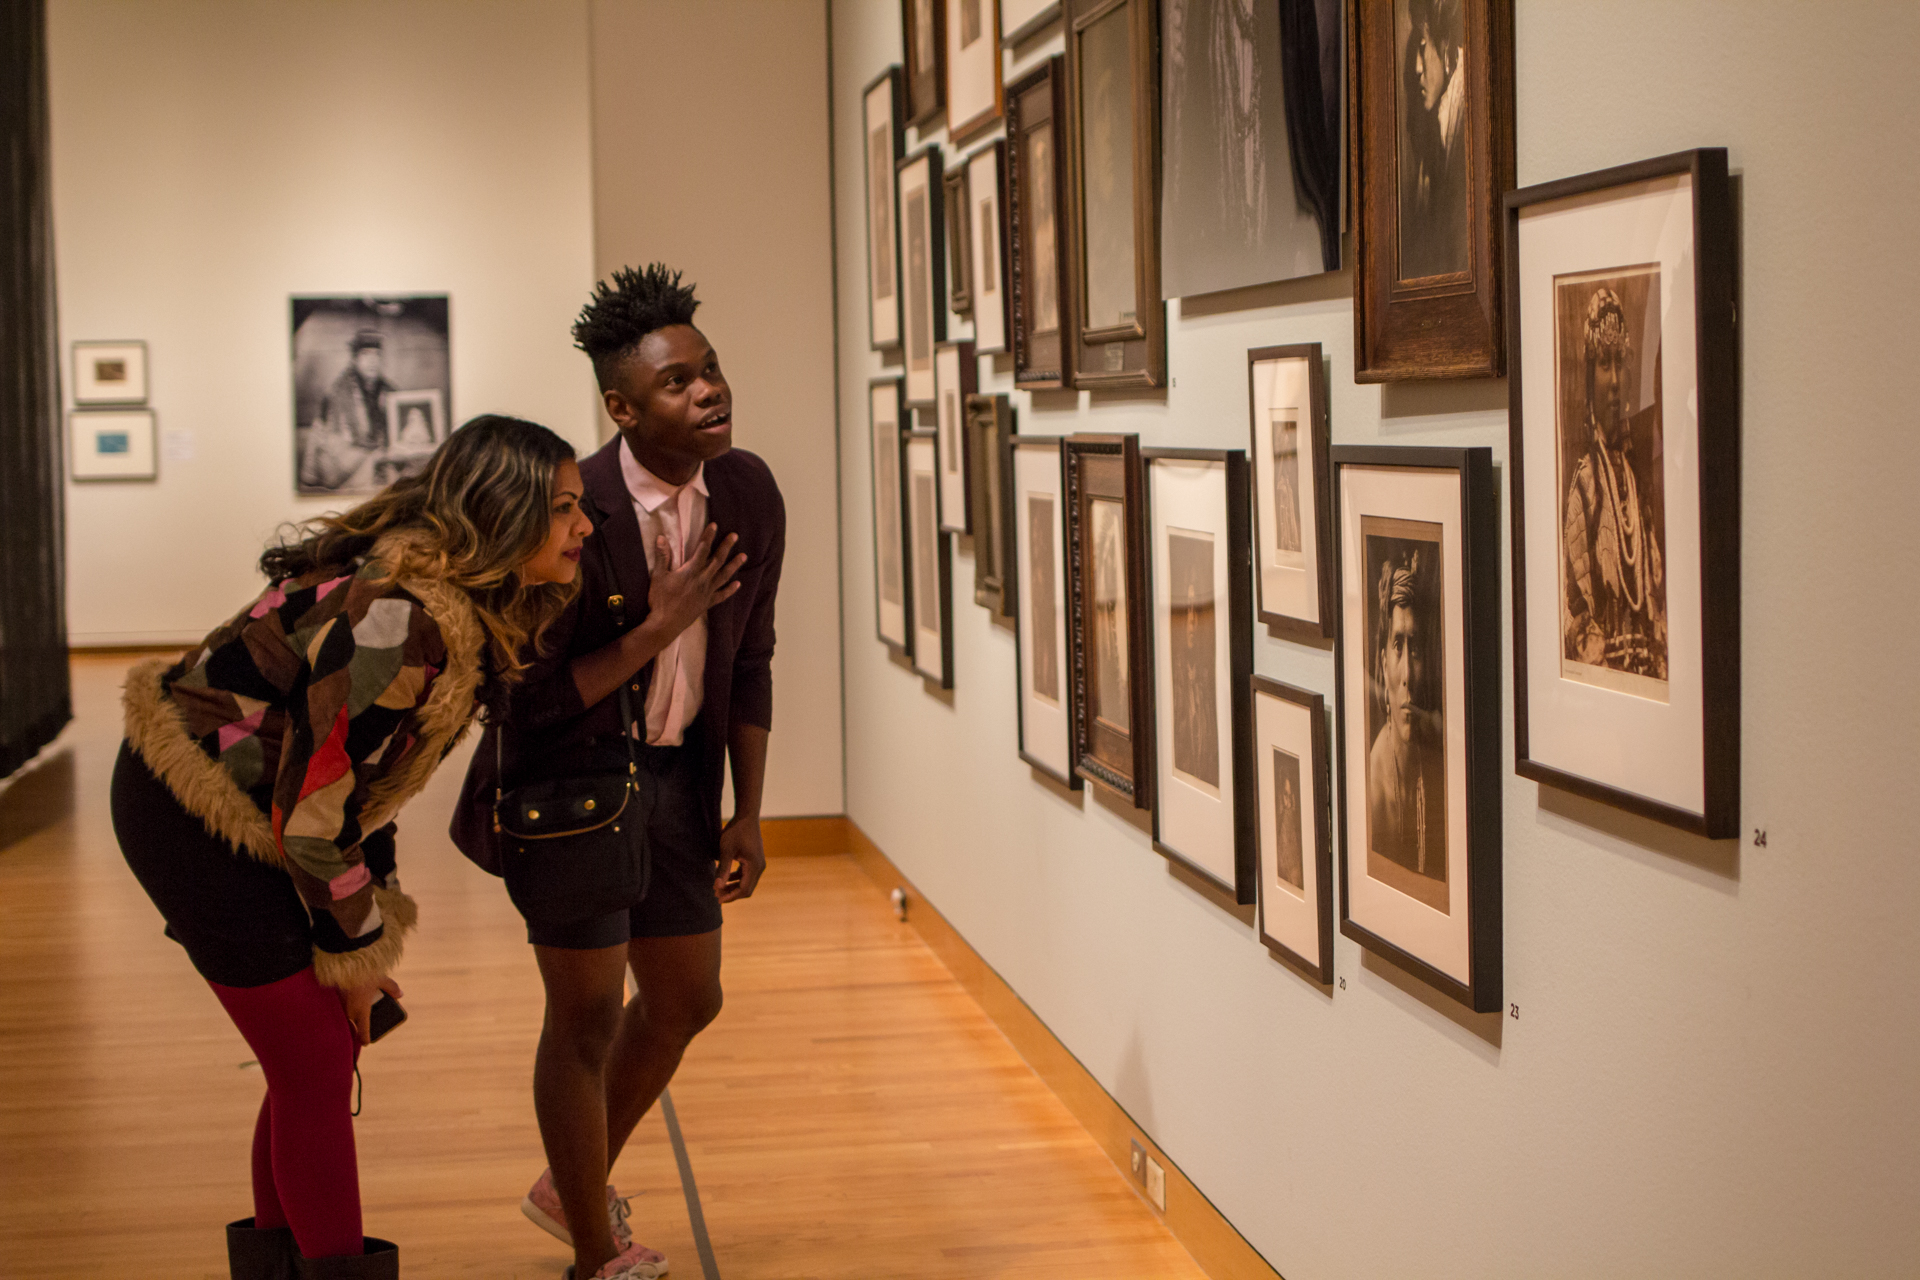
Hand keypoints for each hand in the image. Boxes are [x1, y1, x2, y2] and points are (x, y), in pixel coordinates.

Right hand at [339, 975, 402, 1044]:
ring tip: (353, 1012)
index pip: (363, 1032)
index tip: (367, 1043)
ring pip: (345, 1017)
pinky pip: (338, 1008)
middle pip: (353, 1026)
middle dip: (357, 1028)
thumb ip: (391, 988)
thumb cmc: (364, 972)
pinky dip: (342, 1008)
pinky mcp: (332, 998)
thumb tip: (400, 995)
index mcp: (362, 1011)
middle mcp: (349, 1012)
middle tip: (361, 1026)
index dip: (365, 1039)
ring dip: (349, 1018)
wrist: (344, 961)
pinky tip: (345, 1002)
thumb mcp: (381, 979)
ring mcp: (339, 1006)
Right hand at [647, 523, 745, 640]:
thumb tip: (661, 538)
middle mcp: (702, 580)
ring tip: (744, 556)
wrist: (665, 624)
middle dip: (726, 546)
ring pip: (724, 576)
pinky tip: (738, 584)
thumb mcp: (658, 576)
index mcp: (691, 571)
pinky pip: (722, 595)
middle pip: (717, 560)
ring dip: (734, 565)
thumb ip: (662, 557)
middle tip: (735, 535)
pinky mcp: (707, 603)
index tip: (714, 525)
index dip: (708, 537)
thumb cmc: (660, 599)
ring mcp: (706, 592)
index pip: (702, 550)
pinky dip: (730, 589)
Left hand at [715, 814, 765, 902]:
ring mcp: (758, 863)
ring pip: (746, 882)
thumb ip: (723, 869)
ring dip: (733, 886)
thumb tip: (717, 886)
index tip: (718, 899)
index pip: (744, 889)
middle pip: (747, 888)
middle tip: (716, 894)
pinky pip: (746, 874)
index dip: (731, 896)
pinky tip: (725, 877)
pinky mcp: (754, 860)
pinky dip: (736, 878)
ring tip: (718, 887)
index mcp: (755, 866)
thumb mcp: (726, 850)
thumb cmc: (736, 831)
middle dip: (731, 893)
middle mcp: (759, 867)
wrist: (746, 816)